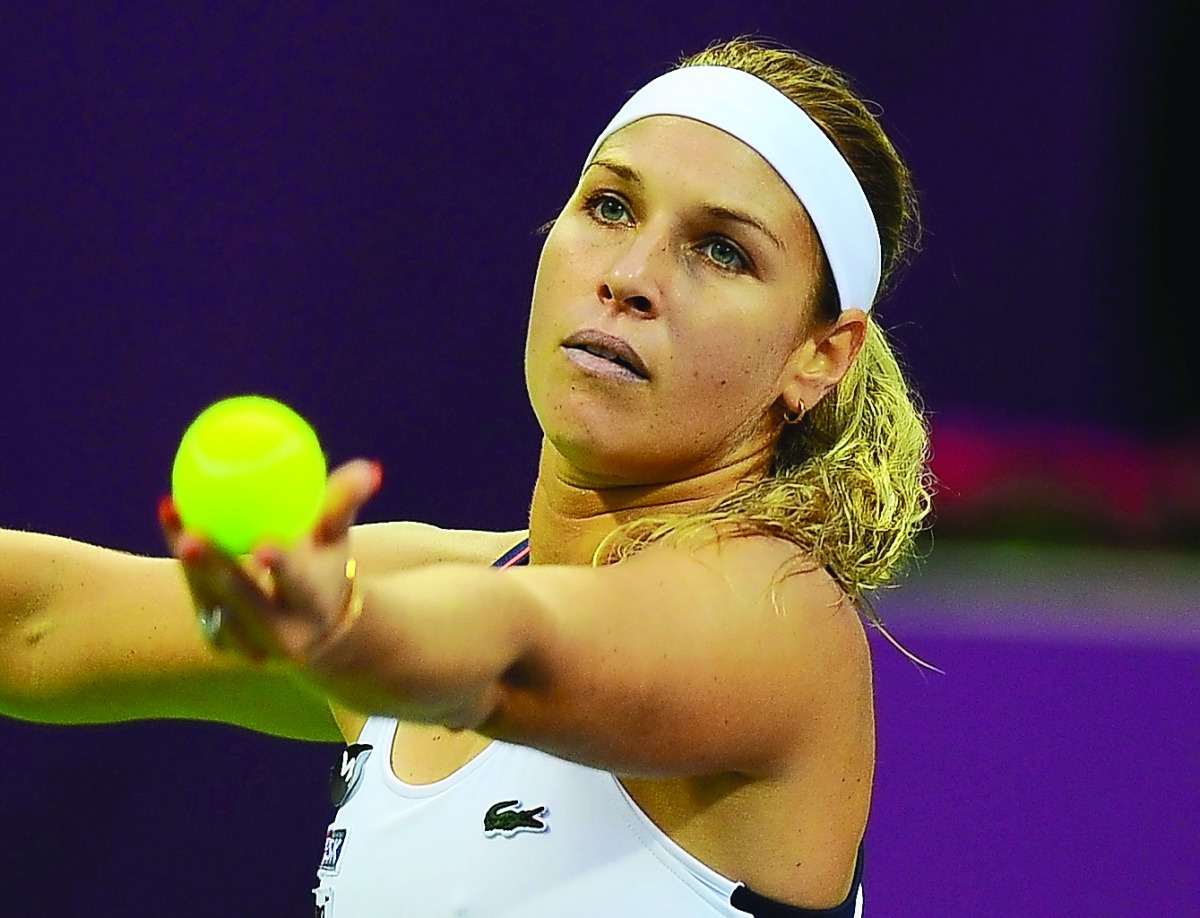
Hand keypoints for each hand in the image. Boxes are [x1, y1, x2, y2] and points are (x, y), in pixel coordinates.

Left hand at [159, 458, 382, 664]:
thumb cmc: (326, 563)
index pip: (300, 586)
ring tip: (175, 516)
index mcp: (315, 606)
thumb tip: (368, 468)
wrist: (317, 627)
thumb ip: (345, 503)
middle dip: (215, 572)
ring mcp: (248, 645)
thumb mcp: (337, 536)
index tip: (264, 546)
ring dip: (191, 564)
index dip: (283, 568)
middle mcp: (283, 634)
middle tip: (193, 534)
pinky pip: (199, 599)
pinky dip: (185, 563)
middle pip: (244, 602)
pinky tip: (172, 519)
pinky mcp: (222, 642)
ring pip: (213, 603)